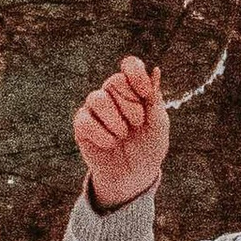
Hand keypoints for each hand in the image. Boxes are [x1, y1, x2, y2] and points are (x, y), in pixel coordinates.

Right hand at [73, 53, 168, 207]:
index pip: (129, 65)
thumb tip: (155, 70)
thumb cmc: (149, 147)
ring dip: (115, 119)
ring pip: (97, 98)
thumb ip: (155, 100)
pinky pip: (85, 120)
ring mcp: (95, 109)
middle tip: (137, 123)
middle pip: (114, 81)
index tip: (145, 94)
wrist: (135, 176)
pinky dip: (102, 134)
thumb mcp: (159, 126)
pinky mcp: (82, 126)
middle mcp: (112, 94)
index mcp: (133, 89)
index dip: (136, 74)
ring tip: (123, 135)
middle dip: (129, 104)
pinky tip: (111, 144)